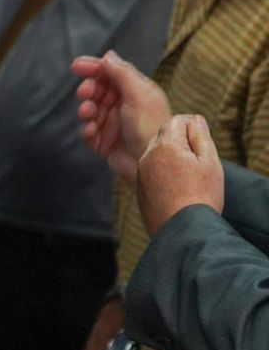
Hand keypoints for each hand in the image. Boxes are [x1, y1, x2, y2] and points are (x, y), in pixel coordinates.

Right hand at [74, 51, 172, 184]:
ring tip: (88, 114)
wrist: (152, 165)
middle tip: (85, 94)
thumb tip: (108, 55)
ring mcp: (113, 124)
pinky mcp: (105, 142)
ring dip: (86, 109)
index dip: (94, 68)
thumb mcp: (139, 95)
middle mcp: (124, 106)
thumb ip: (122, 74)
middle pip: (98, 90)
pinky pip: (88, 131)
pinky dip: (87, 129)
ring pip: (90, 110)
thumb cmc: (151, 127)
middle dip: (89, 90)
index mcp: (136, 91)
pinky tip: (93, 132)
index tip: (77, 66)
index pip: (111, 73)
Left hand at [137, 115, 224, 234]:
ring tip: (189, 179)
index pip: (176, 121)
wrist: (183, 230)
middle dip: (181, 143)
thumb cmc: (201, 195)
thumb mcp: (210, 162)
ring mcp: (140, 173)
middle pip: (164, 136)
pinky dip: (163, 175)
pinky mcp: (140, 188)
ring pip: (157, 154)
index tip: (202, 146)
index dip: (192, 129)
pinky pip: (151, 172)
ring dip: (171, 159)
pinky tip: (178, 190)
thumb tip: (194, 119)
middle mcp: (147, 156)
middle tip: (197, 163)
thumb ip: (201, 136)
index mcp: (165, 145)